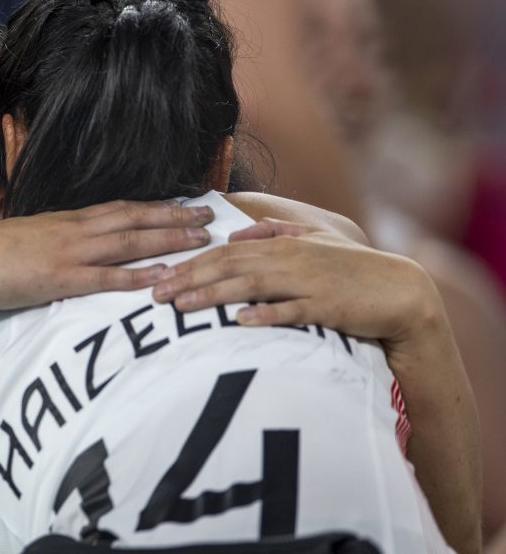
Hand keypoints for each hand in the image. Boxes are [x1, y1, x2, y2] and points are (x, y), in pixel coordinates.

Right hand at [0, 199, 214, 315]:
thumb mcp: (24, 237)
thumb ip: (49, 238)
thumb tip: (65, 241)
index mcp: (65, 221)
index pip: (119, 208)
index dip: (154, 206)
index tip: (182, 204)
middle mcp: (74, 230)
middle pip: (134, 219)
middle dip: (174, 217)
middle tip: (210, 215)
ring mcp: (69, 253)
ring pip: (129, 242)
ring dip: (168, 239)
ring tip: (201, 240)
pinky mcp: (61, 279)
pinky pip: (107, 277)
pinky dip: (137, 276)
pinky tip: (162, 276)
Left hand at [149, 218, 443, 346]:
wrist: (399, 291)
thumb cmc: (350, 269)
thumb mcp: (313, 241)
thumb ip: (274, 232)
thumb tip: (236, 234)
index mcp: (282, 244)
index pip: (225, 252)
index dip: (189, 263)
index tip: (159, 275)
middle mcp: (289, 259)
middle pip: (229, 267)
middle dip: (189, 279)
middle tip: (155, 293)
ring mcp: (307, 282)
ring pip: (251, 286)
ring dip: (214, 296)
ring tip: (182, 306)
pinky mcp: (326, 307)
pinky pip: (290, 311)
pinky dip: (265, 315)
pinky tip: (239, 321)